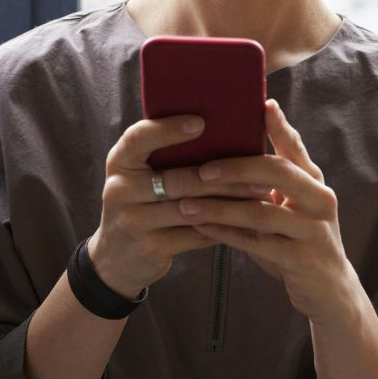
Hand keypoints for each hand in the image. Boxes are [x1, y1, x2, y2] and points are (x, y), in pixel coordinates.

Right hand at [89, 114, 269, 297]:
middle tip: (260, 172)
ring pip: (191, 208)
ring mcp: (132, 221)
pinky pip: (195, 234)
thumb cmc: (142, 203)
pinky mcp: (150, 247)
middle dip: (223, 176)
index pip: (139, 138)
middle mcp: (119, 189)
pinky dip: (223, 227)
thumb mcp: (141, 175)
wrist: (117, 256)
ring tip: (260, 196)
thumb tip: (221, 129)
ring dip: (230, 202)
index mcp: (120, 162)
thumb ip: (165, 155)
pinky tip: (246, 221)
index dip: (168, 130)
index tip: (200, 122)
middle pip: (177, 179)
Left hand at [175, 99, 350, 322]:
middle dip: (237, 167)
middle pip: (278, 173)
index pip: (295, 148)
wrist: (330, 290)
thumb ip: (275, 181)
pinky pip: (256, 243)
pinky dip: (226, 234)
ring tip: (186, 203)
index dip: (278, 126)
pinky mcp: (300, 259)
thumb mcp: (296, 207)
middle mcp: (319, 201)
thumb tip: (234, 151)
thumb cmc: (302, 241)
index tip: (259, 105)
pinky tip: (202, 228)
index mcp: (315, 184)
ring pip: (261, 211)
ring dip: (220, 206)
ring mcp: (312, 231)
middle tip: (202, 168)